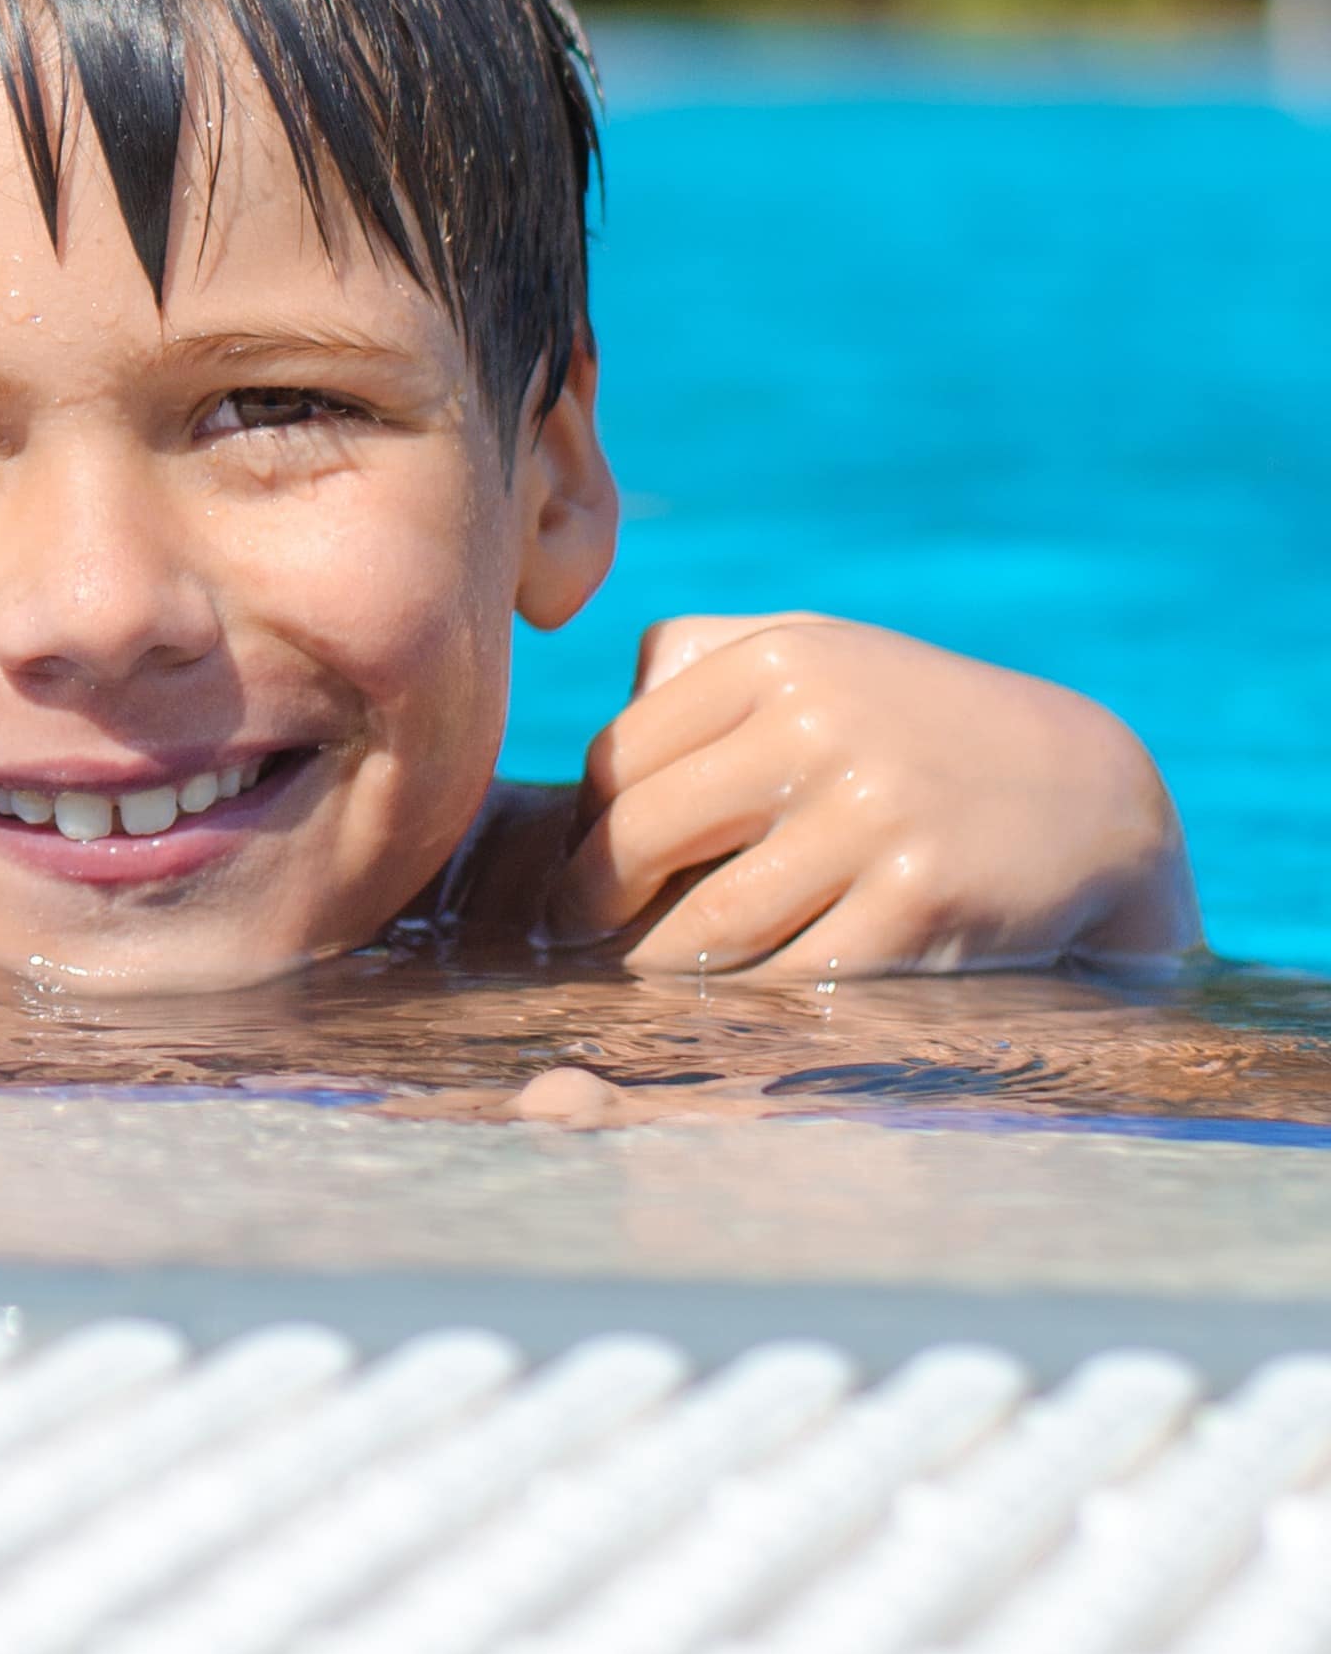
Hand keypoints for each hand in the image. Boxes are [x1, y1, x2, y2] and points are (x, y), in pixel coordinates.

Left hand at [545, 614, 1199, 977]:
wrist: (1086, 793)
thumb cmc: (912, 724)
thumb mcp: (816, 655)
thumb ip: (699, 668)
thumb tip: (593, 761)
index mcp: (774, 660)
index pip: (622, 755)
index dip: (581, 823)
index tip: (567, 863)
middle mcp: (817, 729)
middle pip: (646, 834)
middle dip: (591, 897)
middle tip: (567, 932)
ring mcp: (872, 817)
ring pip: (712, 919)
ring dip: (653, 960)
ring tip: (628, 973)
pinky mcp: (920, 902)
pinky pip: (795, 970)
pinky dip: (747, 993)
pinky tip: (724, 998)